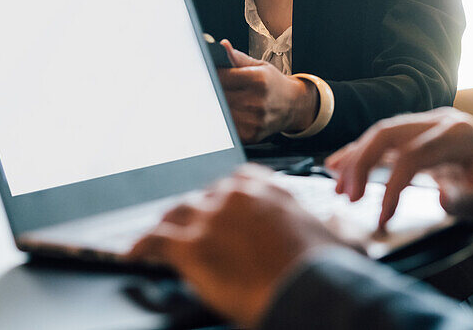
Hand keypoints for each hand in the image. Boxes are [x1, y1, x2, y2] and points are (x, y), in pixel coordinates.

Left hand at [128, 165, 345, 327]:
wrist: (311, 289)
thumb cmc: (327, 270)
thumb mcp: (339, 239)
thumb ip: (331, 226)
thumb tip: (340, 225)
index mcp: (270, 191)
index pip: (237, 183)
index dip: (224, 198)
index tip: (219, 206)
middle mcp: (237, 197)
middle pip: (202, 197)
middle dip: (194, 213)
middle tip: (188, 228)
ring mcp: (211, 218)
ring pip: (176, 213)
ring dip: (165, 225)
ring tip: (155, 236)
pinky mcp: (192, 245)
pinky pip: (156, 240)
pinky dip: (140, 246)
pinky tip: (131, 253)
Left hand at [217, 40, 317, 142]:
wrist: (292, 105)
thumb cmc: (273, 84)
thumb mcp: (259, 66)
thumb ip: (237, 58)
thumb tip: (222, 46)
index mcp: (258, 80)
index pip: (221, 77)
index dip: (212, 75)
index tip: (209, 74)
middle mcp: (257, 102)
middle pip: (218, 95)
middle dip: (212, 90)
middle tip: (214, 87)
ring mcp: (253, 121)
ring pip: (220, 112)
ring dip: (217, 106)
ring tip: (224, 100)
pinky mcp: (250, 135)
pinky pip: (226, 127)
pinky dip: (224, 120)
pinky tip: (231, 113)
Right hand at [327, 108, 472, 231]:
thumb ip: (472, 202)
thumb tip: (443, 199)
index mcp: (461, 135)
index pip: (412, 156)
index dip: (391, 187)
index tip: (380, 218)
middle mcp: (443, 122)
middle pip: (389, 133)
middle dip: (361, 162)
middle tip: (346, 197)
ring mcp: (433, 126)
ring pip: (384, 134)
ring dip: (357, 157)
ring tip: (336, 184)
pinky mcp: (425, 137)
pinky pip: (388, 141)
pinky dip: (363, 153)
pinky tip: (340, 165)